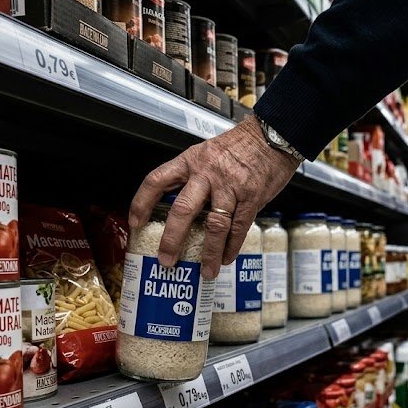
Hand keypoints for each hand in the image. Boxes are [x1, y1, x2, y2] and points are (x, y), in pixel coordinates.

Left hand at [130, 115, 301, 278]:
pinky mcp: (251, 197)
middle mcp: (207, 173)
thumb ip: (194, 177)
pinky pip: (239, 227)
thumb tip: (182, 210)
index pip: (157, 180)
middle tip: (166, 259)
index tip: (135, 222)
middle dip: (172, 239)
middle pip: (183, 209)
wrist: (272, 137)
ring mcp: (230, 186)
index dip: (142, 202)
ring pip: (214, 225)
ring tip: (205, 270)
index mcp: (191, 160)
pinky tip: (226, 257)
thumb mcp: (208, 153)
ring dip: (208, 252)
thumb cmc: (240, 146)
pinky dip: (231, 246)